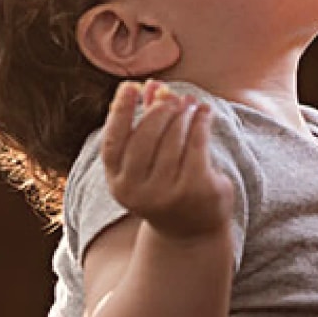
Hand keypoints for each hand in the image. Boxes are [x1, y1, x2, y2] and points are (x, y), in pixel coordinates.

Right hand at [101, 80, 232, 238]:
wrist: (190, 231)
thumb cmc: (165, 186)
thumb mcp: (148, 160)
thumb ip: (145, 122)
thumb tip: (150, 84)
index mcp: (118, 182)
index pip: (113, 140)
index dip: (120, 111)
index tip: (130, 86)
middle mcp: (137, 190)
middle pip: (145, 136)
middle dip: (159, 110)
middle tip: (172, 95)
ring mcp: (165, 192)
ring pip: (173, 139)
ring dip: (182, 114)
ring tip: (190, 102)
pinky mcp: (193, 189)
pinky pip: (196, 145)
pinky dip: (200, 123)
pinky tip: (204, 112)